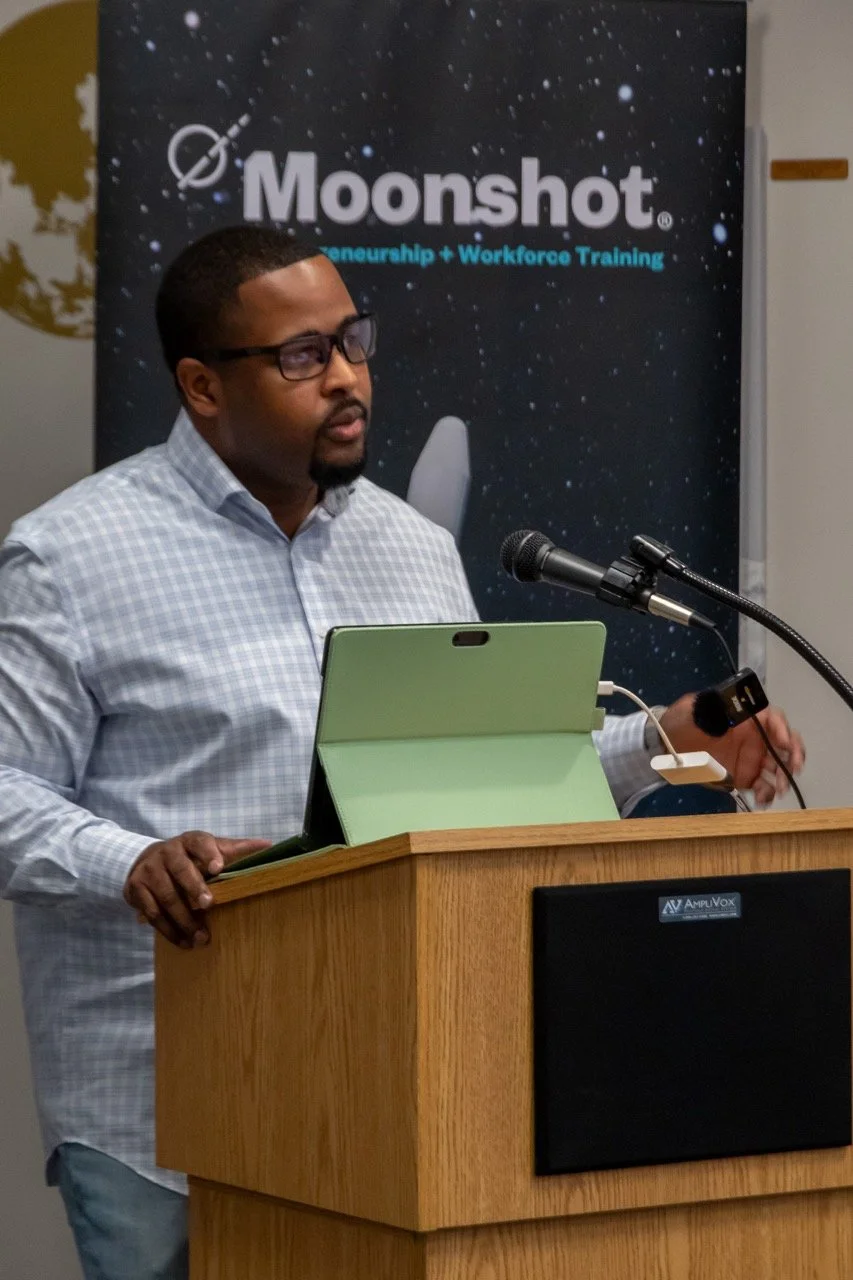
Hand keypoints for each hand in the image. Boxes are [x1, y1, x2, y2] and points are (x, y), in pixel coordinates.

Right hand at [124, 830, 271, 947]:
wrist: (146, 860)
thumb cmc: (189, 857)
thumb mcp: (210, 849)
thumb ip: (236, 850)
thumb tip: (269, 846)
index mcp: (189, 840)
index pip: (200, 842)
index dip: (209, 853)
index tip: (218, 867)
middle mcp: (167, 852)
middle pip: (181, 869)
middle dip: (194, 888)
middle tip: (209, 905)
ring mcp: (149, 870)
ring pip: (166, 896)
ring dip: (184, 919)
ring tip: (201, 937)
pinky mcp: (135, 889)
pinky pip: (152, 913)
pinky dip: (168, 930)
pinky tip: (183, 941)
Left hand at [658, 695, 804, 806]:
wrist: (667, 745)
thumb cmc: (683, 721)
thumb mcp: (695, 708)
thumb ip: (713, 707)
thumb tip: (726, 705)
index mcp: (747, 718)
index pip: (773, 720)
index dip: (783, 728)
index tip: (784, 741)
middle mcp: (755, 738)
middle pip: (784, 745)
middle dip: (793, 756)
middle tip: (793, 768)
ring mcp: (751, 759)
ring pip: (777, 768)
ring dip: (783, 778)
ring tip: (778, 789)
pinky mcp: (743, 777)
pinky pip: (762, 786)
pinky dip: (766, 794)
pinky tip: (763, 800)